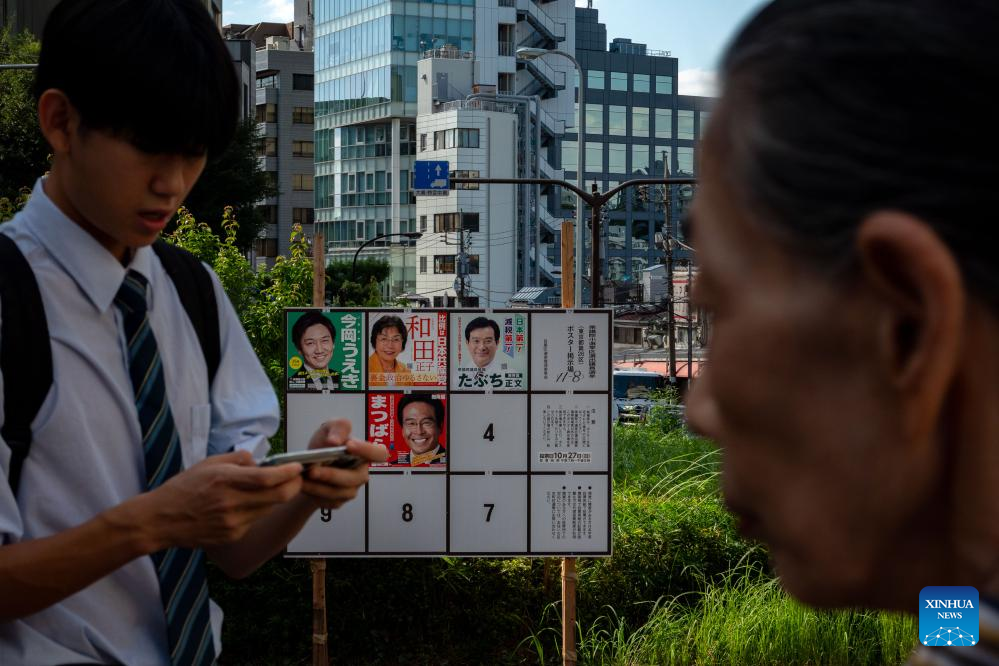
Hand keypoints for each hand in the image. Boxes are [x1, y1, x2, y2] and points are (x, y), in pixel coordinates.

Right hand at [145, 450, 303, 548]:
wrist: (160, 520)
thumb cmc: (183, 488)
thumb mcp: (209, 464)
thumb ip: (238, 459)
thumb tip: (260, 461)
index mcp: (225, 480)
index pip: (268, 479)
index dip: (289, 473)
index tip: (298, 466)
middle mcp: (231, 503)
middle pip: (278, 497)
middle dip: (294, 486)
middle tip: (297, 477)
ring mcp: (233, 523)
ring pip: (269, 509)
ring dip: (277, 497)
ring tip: (272, 487)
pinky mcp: (232, 536)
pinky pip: (255, 520)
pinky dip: (258, 510)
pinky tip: (247, 504)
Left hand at [301, 419, 387, 509]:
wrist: (306, 466)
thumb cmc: (323, 444)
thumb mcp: (328, 428)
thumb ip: (337, 427)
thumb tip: (335, 441)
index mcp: (365, 453)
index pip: (380, 454)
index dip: (368, 451)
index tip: (349, 446)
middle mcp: (361, 473)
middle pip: (354, 478)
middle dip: (332, 474)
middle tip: (312, 470)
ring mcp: (351, 489)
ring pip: (339, 492)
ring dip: (319, 486)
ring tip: (303, 477)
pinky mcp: (338, 501)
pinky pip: (329, 500)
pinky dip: (314, 493)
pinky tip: (304, 485)